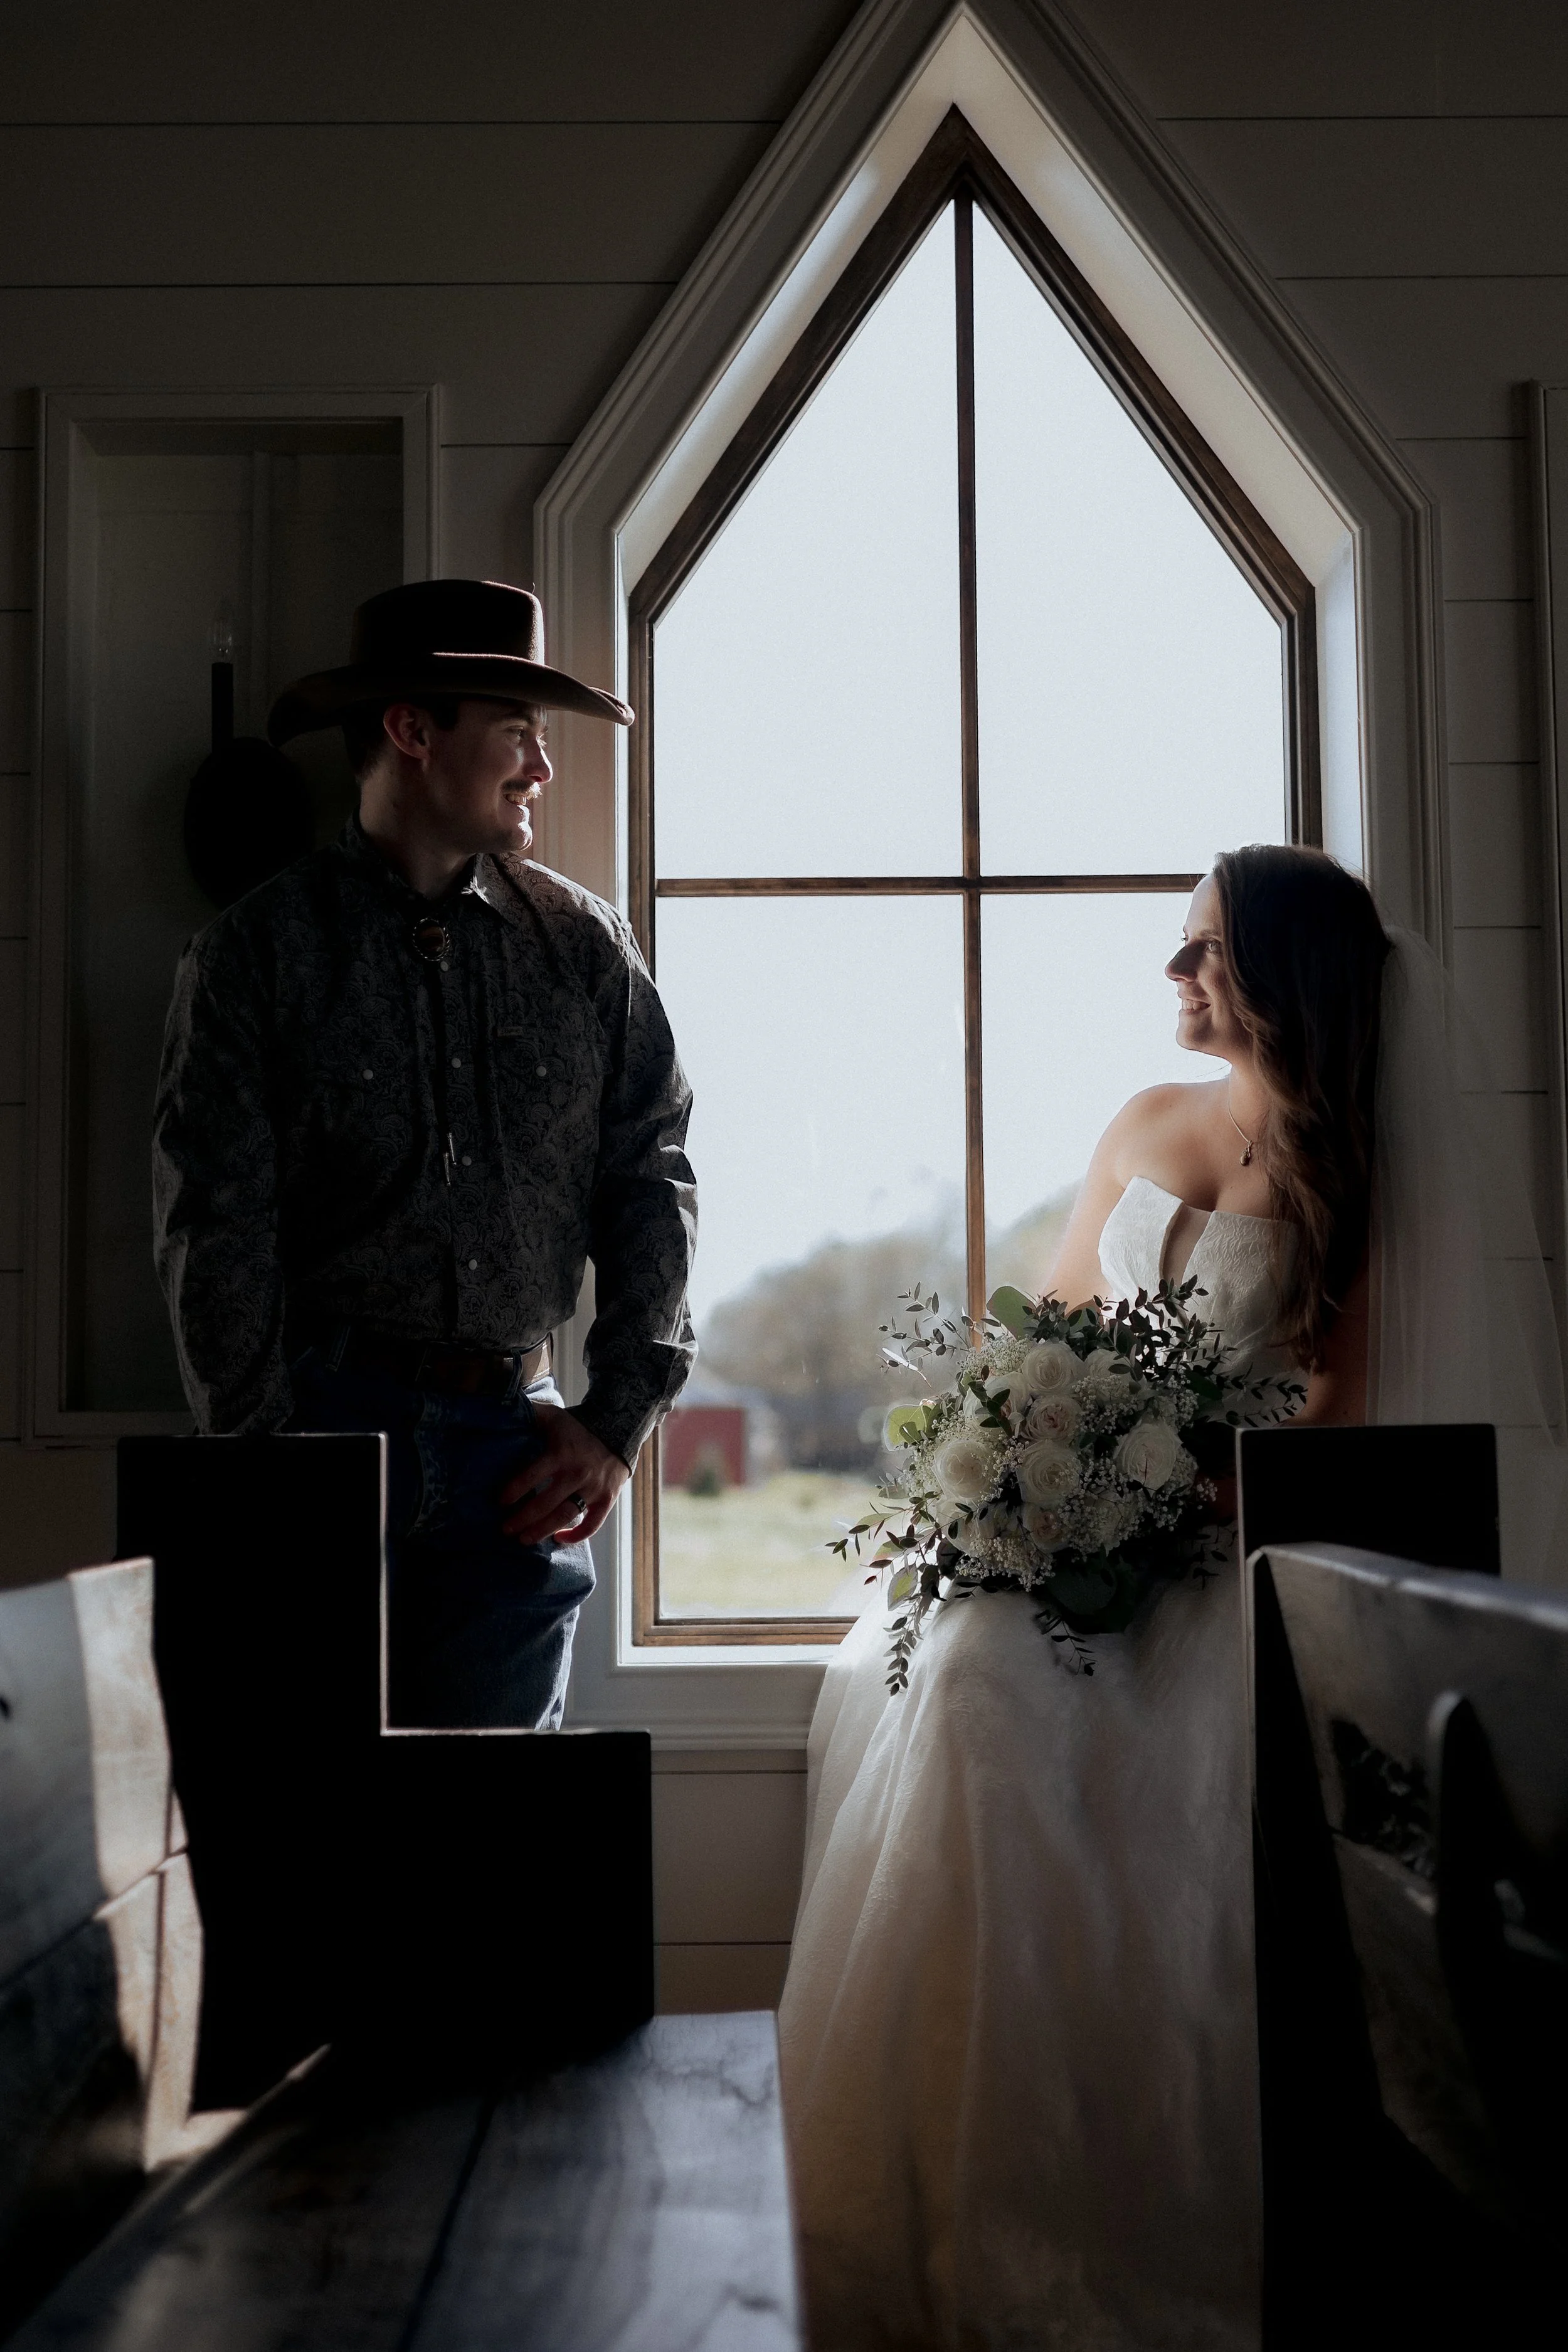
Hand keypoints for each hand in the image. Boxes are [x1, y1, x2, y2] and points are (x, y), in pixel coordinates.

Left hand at [498, 1401, 627, 1543]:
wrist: (618, 1429)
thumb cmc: (577, 1426)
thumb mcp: (553, 1416)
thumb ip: (530, 1415)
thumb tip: (503, 1413)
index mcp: (561, 1453)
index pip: (533, 1475)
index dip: (514, 1490)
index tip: (500, 1502)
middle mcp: (577, 1473)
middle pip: (546, 1503)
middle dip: (523, 1519)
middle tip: (506, 1529)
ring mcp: (593, 1488)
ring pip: (565, 1515)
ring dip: (543, 1530)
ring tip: (524, 1540)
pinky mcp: (607, 1499)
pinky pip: (593, 1524)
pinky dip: (577, 1535)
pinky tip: (559, 1539)